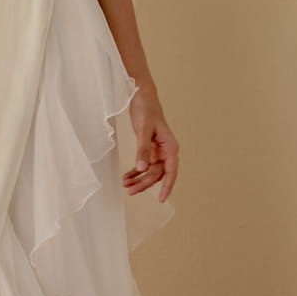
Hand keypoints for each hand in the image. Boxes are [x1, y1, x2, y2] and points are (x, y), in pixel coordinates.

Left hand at [124, 84, 179, 203]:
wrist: (141, 95)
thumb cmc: (146, 110)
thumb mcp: (143, 129)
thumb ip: (143, 149)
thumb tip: (142, 168)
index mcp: (170, 147)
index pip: (171, 171)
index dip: (167, 186)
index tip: (161, 199)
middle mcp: (166, 151)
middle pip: (157, 174)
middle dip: (144, 183)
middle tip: (129, 191)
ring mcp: (158, 151)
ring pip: (150, 171)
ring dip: (138, 178)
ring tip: (125, 185)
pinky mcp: (149, 148)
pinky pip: (144, 164)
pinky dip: (135, 171)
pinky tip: (126, 176)